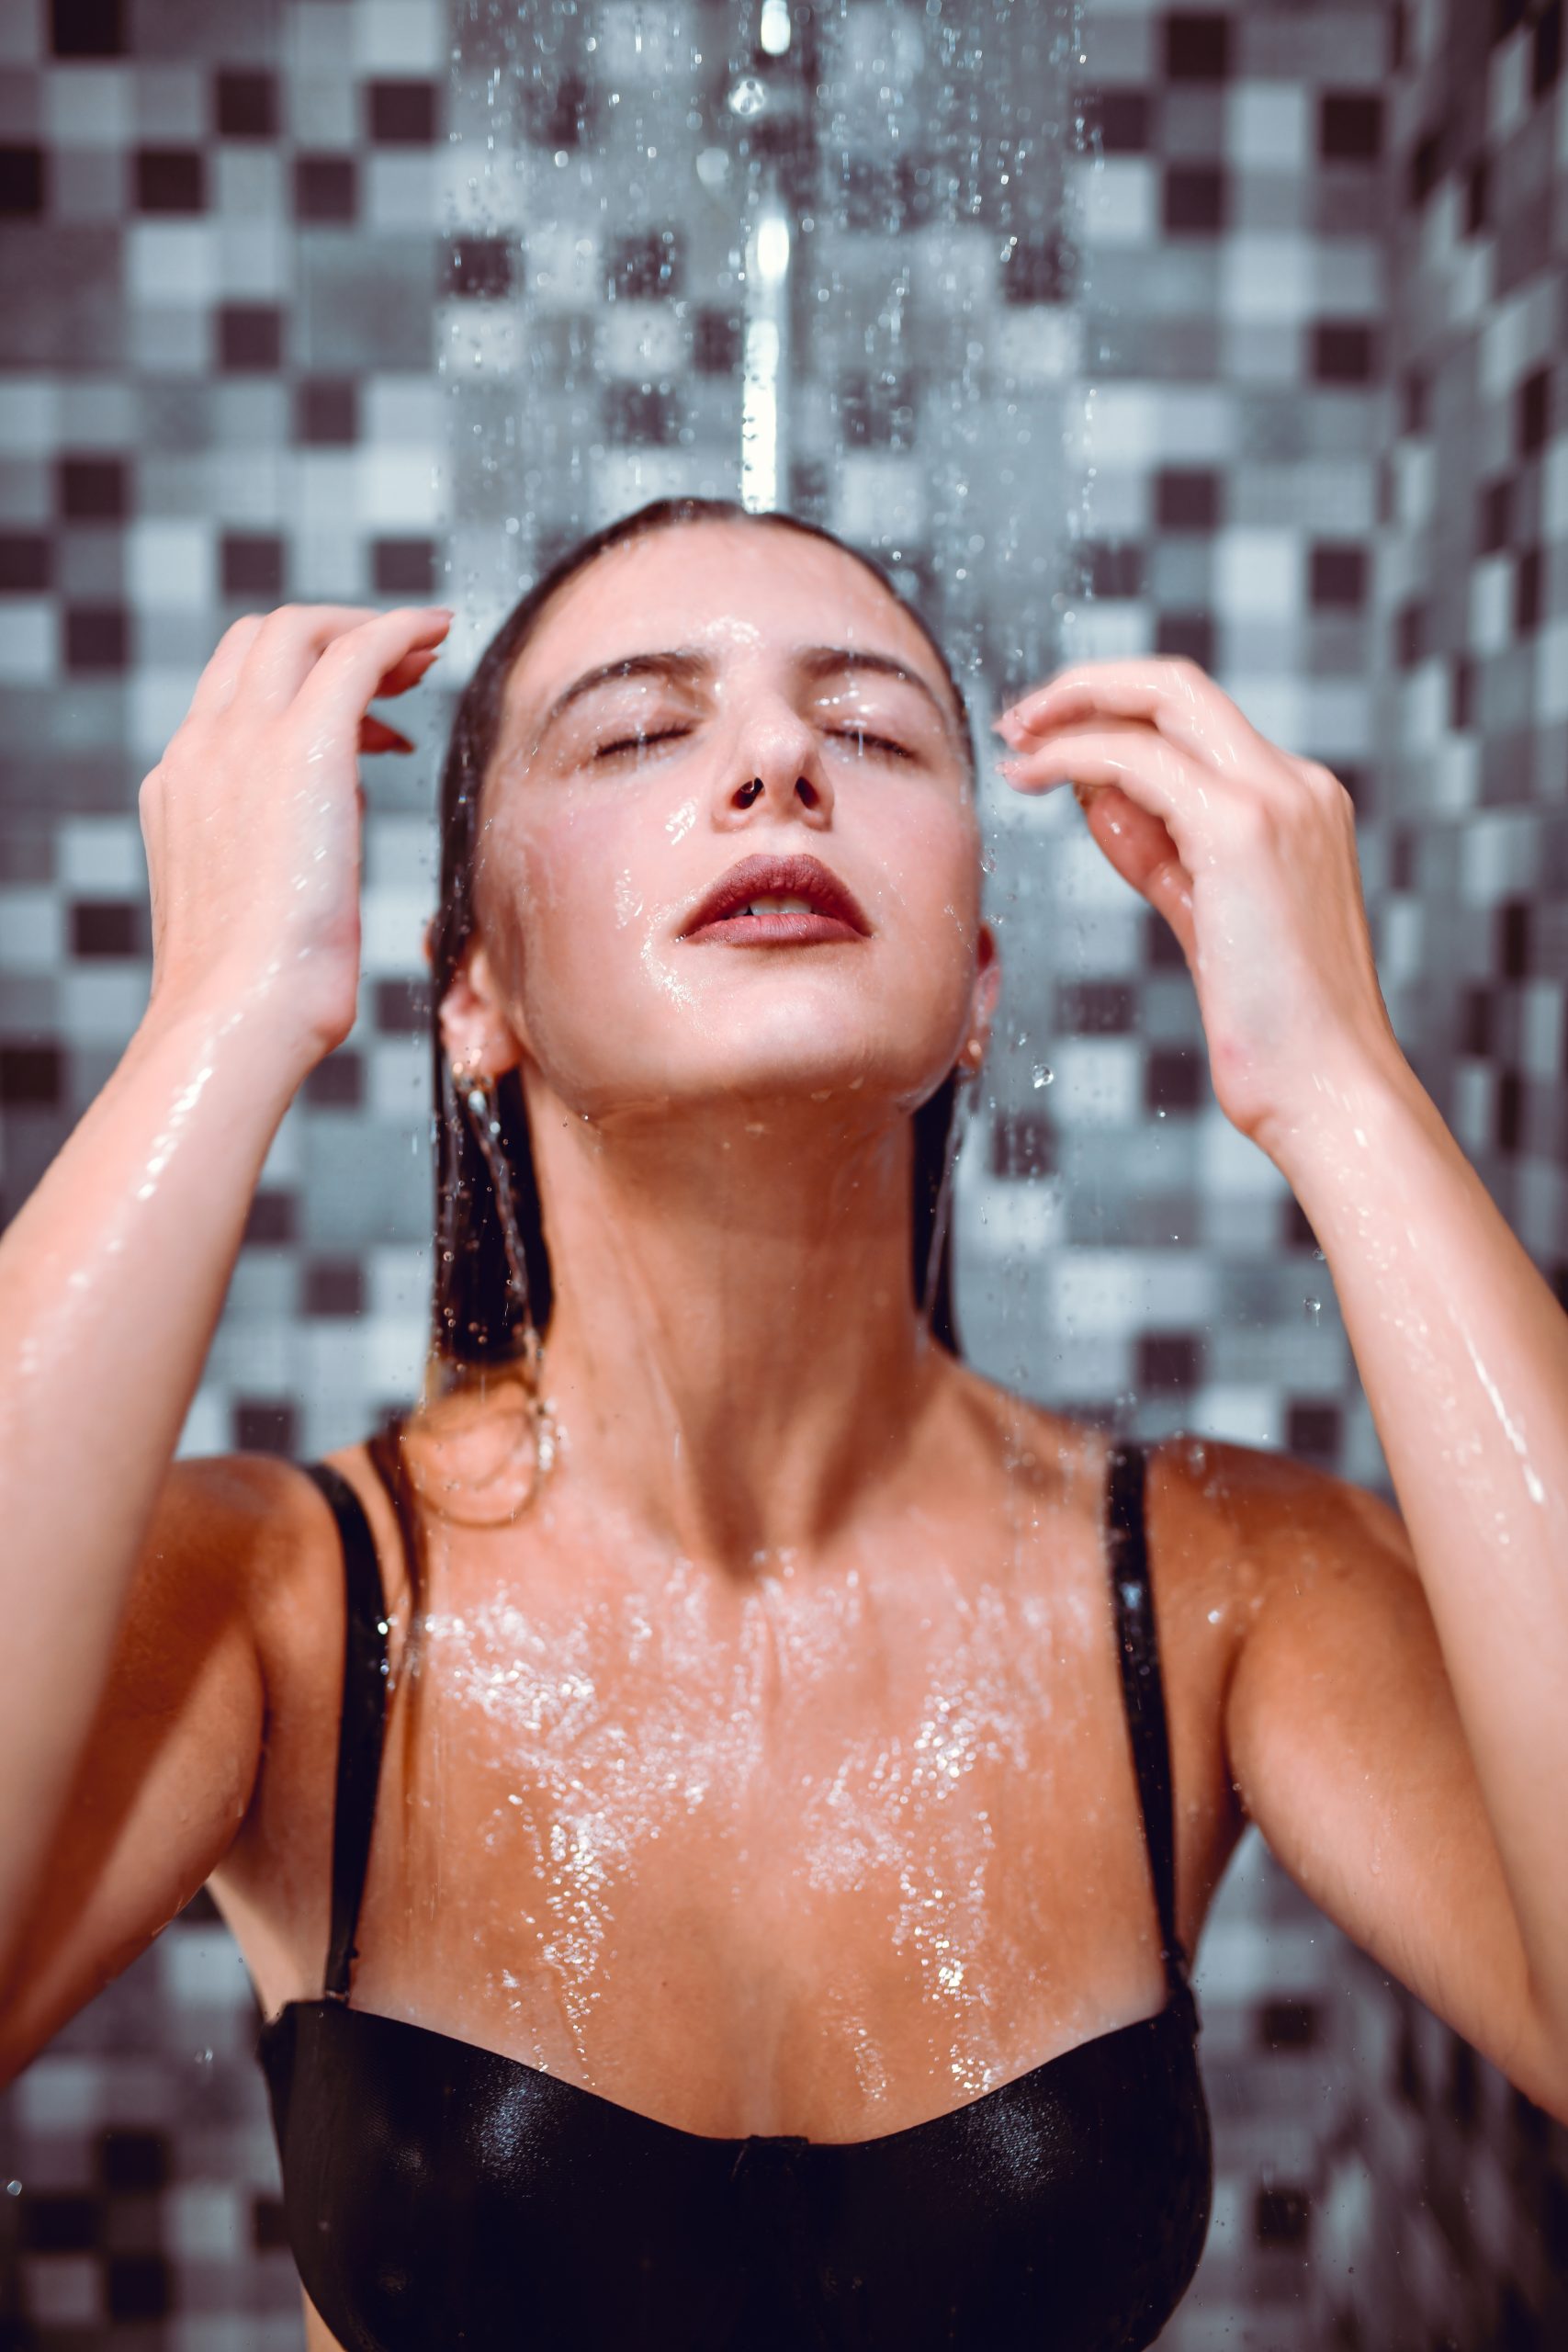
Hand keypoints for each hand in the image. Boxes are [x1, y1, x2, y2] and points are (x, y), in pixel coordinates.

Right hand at [138, 603, 451, 1063]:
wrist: (239, 1015)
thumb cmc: (260, 995)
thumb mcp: (259, 907)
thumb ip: (287, 848)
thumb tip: (339, 822)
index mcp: (181, 787)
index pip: (233, 694)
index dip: (300, 681)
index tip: (367, 713)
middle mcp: (200, 751)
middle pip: (259, 642)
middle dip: (334, 636)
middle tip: (404, 668)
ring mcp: (241, 743)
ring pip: (299, 632)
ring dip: (369, 631)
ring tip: (428, 658)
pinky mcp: (301, 747)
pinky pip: (355, 652)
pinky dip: (399, 628)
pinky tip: (440, 630)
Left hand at [993, 656, 1406, 1160]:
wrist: (1327, 1088)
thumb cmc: (1272, 1031)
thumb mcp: (1207, 918)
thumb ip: (1160, 853)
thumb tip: (1099, 798)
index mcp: (1299, 804)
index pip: (1195, 725)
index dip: (1114, 717)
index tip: (1049, 739)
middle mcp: (1297, 786)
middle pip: (1179, 685)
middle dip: (1086, 687)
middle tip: (1019, 719)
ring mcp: (1277, 800)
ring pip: (1160, 700)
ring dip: (1070, 711)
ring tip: (1013, 742)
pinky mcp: (1242, 828)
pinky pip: (1139, 759)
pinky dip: (1075, 754)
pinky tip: (1032, 776)